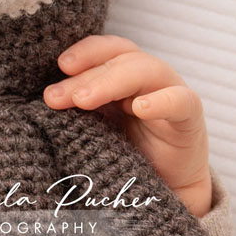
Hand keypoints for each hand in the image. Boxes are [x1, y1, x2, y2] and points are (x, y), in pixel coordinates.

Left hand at [42, 34, 212, 216]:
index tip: (59, 66)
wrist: (163, 185)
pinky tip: (141, 109)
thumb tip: (45, 96)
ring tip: (83, 100)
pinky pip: (181, 101)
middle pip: (119, 59)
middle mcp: (148, 76)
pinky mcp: (190, 119)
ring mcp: (171, 93)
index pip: (105, 50)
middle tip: (55, 96)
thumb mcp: (94, 121)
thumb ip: (76, 104)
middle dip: (85, 76)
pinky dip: (162, 101)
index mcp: (122, 72)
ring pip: (146, 70)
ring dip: (111, 82)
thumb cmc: (123, 147)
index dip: (84, 52)